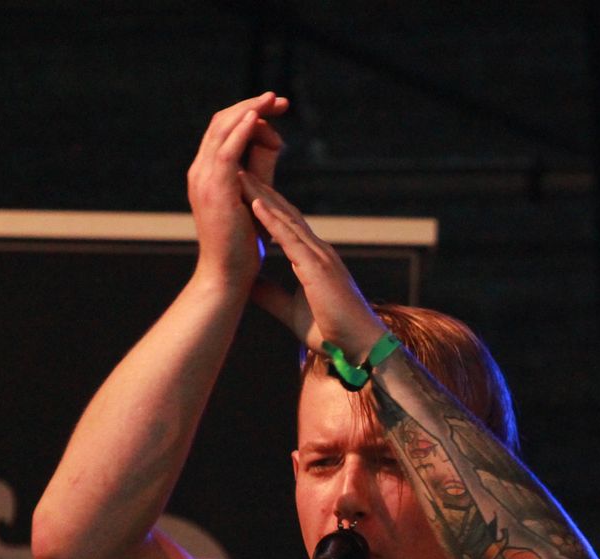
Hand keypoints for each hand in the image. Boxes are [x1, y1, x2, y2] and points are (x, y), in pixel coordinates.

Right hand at [186, 93, 287, 286]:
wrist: (227, 277)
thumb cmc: (243, 246)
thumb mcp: (255, 198)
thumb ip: (261, 169)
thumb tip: (273, 143)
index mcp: (207, 173)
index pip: (225, 129)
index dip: (251, 114)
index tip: (277, 110)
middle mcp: (200, 171)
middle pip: (222, 122)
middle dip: (253, 106)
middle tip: (280, 100)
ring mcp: (204, 179)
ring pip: (223, 129)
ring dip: (250, 110)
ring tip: (273, 100)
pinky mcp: (215, 189)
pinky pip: (227, 150)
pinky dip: (241, 130)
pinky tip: (258, 117)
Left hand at [240, 171, 389, 360]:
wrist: (359, 349)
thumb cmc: (331, 334)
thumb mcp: (291, 311)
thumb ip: (272, 295)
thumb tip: (250, 285)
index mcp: (313, 260)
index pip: (286, 226)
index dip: (265, 206)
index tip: (244, 190)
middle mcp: (318, 252)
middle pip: (285, 213)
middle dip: (261, 191)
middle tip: (239, 169)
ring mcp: (320, 257)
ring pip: (286, 218)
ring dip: (261, 196)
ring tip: (240, 175)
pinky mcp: (317, 268)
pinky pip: (290, 238)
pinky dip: (272, 220)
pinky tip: (255, 203)